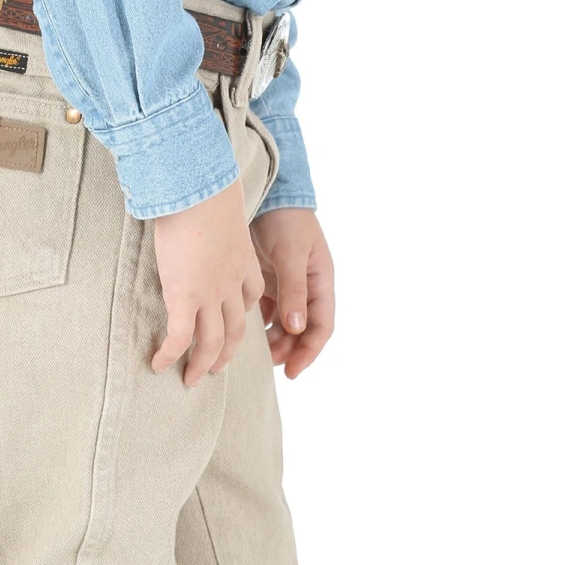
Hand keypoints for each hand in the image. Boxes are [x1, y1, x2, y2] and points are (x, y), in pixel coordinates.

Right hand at [152, 179, 263, 385]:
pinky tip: (158, 365)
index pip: (247, 299)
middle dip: (225, 355)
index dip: (239, 316)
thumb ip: (209, 221)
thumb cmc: (202, 188)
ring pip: (211, 342)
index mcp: (243, 263)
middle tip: (213, 370)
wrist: (198, 186)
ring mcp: (209, 294)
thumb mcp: (217, 209)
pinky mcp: (185, 296)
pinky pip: (179, 337)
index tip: (229, 325)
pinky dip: (170, 355)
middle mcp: (230, 284)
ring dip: (201, 365)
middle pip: (235, 331)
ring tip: (190, 380)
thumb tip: (188, 209)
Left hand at [250, 208, 335, 377]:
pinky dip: (257, 324)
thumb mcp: (291, 254)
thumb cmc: (286, 220)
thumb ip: (293, 290)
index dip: (309, 351)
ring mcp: (287, 286)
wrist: (267, 193)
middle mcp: (307, 289)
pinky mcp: (268, 283)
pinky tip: (242, 332)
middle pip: (301, 331)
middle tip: (265, 365)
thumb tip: (297, 327)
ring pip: (282, 325)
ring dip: (270, 340)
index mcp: (321, 283)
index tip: (292, 371)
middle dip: (287, 350)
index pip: (321, 327)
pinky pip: (265, 312)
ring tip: (252, 353)